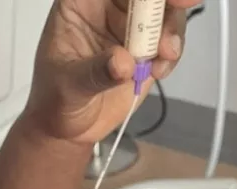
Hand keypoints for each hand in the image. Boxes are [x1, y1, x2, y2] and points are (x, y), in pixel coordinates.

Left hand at [24, 0, 199, 142]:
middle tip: (182, 4)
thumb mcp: (67, 87)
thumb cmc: (54, 100)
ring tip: (163, 56)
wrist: (67, 128)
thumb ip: (94, 73)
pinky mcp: (145, 46)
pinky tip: (156, 71)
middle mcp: (105, 8)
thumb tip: (122, 63)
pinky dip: (171, 53)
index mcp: (78, 4)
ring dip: (171, 29)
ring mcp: (127, 26)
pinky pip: (169, 37)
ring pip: (163, 9)